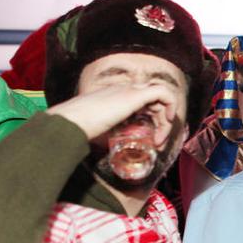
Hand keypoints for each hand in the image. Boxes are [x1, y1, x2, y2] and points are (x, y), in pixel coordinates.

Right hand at [46, 82, 178, 144]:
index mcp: (116, 96)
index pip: (142, 102)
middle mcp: (124, 90)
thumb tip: (116, 152)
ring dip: (166, 119)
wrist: (71, 122)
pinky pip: (163, 92)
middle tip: (158, 142)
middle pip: (154, 100)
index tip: (152, 140)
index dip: (152, 119)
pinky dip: (171, 105)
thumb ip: (112, 136)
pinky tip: (167, 121)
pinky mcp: (134, 94)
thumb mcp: (102, 133)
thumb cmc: (81, 130)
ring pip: (161, 97)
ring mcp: (129, 90)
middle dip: (162, 122)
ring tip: (160, 139)